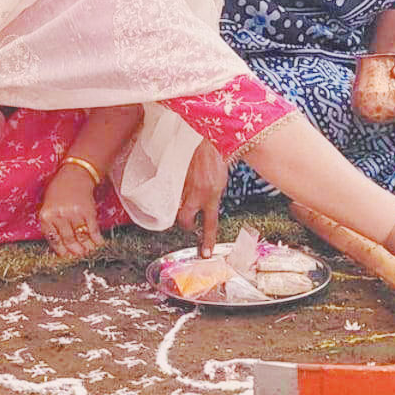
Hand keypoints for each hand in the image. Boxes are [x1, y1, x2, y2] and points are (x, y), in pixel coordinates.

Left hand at [38, 163, 103, 257]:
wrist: (74, 174)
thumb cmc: (59, 190)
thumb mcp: (48, 206)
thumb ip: (51, 224)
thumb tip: (60, 244)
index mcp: (46, 215)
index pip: (53, 239)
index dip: (61, 250)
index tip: (66, 256)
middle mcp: (59, 215)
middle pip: (68, 239)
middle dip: (75, 251)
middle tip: (79, 257)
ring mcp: (74, 214)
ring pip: (80, 236)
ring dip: (86, 247)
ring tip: (89, 253)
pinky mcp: (88, 211)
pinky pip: (92, 229)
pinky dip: (96, 239)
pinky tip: (99, 244)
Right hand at [176, 139, 226, 256]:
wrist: (204, 141)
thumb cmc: (216, 158)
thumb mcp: (221, 181)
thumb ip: (214, 196)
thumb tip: (208, 205)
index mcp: (210, 196)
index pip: (210, 224)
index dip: (208, 241)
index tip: (205, 253)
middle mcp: (195, 195)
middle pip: (184, 220)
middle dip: (186, 225)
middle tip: (191, 223)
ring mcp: (182, 188)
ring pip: (177, 206)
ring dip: (183, 205)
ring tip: (189, 196)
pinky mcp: (174, 180)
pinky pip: (173, 193)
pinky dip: (177, 191)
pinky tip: (184, 182)